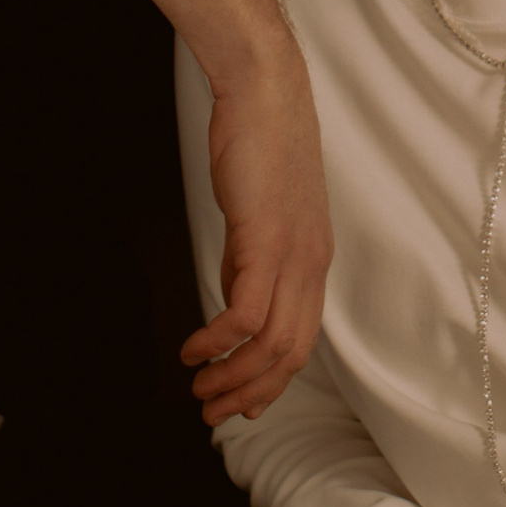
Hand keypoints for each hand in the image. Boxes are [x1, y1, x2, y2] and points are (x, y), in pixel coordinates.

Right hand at [181, 51, 331, 423]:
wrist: (265, 94)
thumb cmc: (260, 147)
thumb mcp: (259, 215)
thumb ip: (250, 258)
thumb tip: (233, 291)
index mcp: (314, 262)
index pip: (301, 341)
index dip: (271, 382)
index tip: (242, 404)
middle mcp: (311, 265)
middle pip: (289, 355)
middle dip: (250, 393)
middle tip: (213, 412)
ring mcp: (292, 254)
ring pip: (269, 343)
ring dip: (231, 377)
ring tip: (198, 388)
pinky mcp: (264, 240)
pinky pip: (244, 313)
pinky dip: (217, 341)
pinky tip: (192, 348)